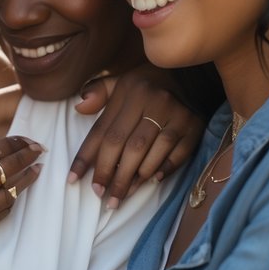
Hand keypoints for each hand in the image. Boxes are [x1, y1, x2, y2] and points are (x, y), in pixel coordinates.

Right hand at [0, 136, 43, 259]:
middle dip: (26, 155)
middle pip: (7, 167)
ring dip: (27, 178)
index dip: (13, 142)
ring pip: (11, 191)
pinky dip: (12, 201)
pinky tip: (18, 194)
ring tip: (37, 169)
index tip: (25, 138)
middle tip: (40, 148)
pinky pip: (2, 213)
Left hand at [71, 65, 202, 207]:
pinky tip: (151, 182)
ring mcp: (175, 114)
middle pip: (125, 147)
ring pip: (149, 155)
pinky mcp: (195, 126)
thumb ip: (98, 92)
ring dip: (134, 179)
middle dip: (110, 175)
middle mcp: (152, 102)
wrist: (192, 73)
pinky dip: (163, 170)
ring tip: (121, 196)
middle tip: (102, 197)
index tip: (73, 180)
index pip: (103, 131)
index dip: (86, 158)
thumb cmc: (148, 83)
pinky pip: (177, 155)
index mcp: (129, 92)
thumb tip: (79, 108)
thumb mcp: (121, 80)